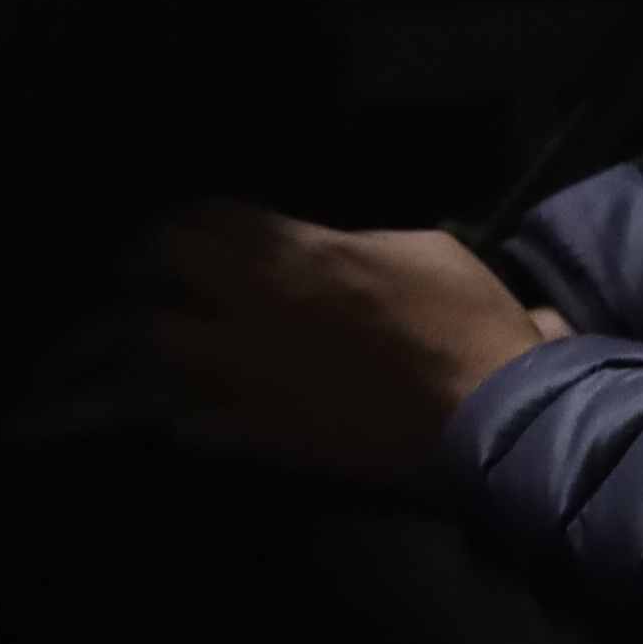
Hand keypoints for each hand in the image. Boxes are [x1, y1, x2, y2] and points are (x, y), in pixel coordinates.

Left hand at [10, 200, 565, 495]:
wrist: (495, 414)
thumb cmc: (470, 323)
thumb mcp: (420, 249)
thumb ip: (353, 243)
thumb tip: (329, 248)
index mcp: (300, 249)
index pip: (204, 211)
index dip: (182, 221)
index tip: (178, 237)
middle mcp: (258, 299)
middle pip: (161, 256)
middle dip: (146, 263)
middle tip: (151, 282)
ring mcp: (251, 369)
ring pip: (155, 338)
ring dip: (157, 338)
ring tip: (171, 346)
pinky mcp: (261, 433)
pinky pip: (187, 425)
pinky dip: (186, 418)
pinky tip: (199, 415)